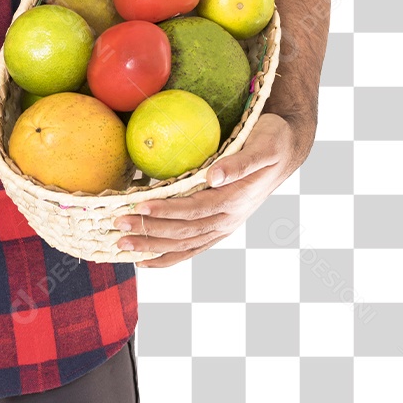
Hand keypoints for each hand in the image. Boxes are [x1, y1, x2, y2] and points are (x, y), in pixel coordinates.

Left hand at [116, 113, 312, 267]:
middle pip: (183, 231)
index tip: (140, 205)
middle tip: (117, 226)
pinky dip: (168, 256)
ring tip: (121, 244)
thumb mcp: (263, 146)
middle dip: (149, 230)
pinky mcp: (219, 227)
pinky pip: (192, 247)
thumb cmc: (272, 142)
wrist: (285, 152)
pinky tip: (146, 260)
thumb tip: (214, 175)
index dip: (167, 210)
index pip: (194, 209)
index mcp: (235, 199)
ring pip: (184, 243)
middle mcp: (228, 219)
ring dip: (152, 245)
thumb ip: (240, 163)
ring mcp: (224, 226)